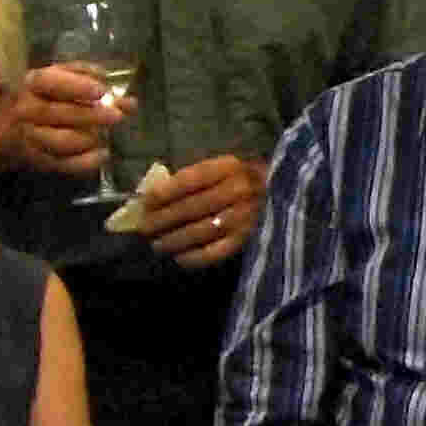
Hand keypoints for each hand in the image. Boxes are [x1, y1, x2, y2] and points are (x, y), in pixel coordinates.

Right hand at [2, 63, 129, 175]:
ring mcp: (28, 136)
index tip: (102, 91)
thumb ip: (82, 75)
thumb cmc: (41, 94)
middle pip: (57, 113)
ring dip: (88, 138)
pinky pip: (60, 163)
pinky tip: (103, 155)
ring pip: (59, 140)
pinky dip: (84, 162)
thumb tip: (107, 79)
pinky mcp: (34, 158)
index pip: (49, 82)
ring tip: (106, 134)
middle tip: (117, 116)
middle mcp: (25, 109)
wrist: (5, 125)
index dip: (76, 86)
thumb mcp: (57, 77)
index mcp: (31, 84)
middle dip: (91, 115)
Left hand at [141, 153, 265, 269]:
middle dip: (164, 219)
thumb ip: (193, 178)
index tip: (145, 202)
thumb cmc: (241, 178)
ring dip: (175, 239)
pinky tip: (180, 258)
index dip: (166, 191)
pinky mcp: (249, 238)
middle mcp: (240, 190)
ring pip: (203, 230)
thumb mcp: (221, 168)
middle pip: (194, 206)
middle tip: (144, 228)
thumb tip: (153, 196)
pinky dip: (196, 257)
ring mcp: (246, 216)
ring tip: (157, 245)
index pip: (192, 179)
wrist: (281, 193)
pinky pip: (218, 250)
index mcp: (231, 167)